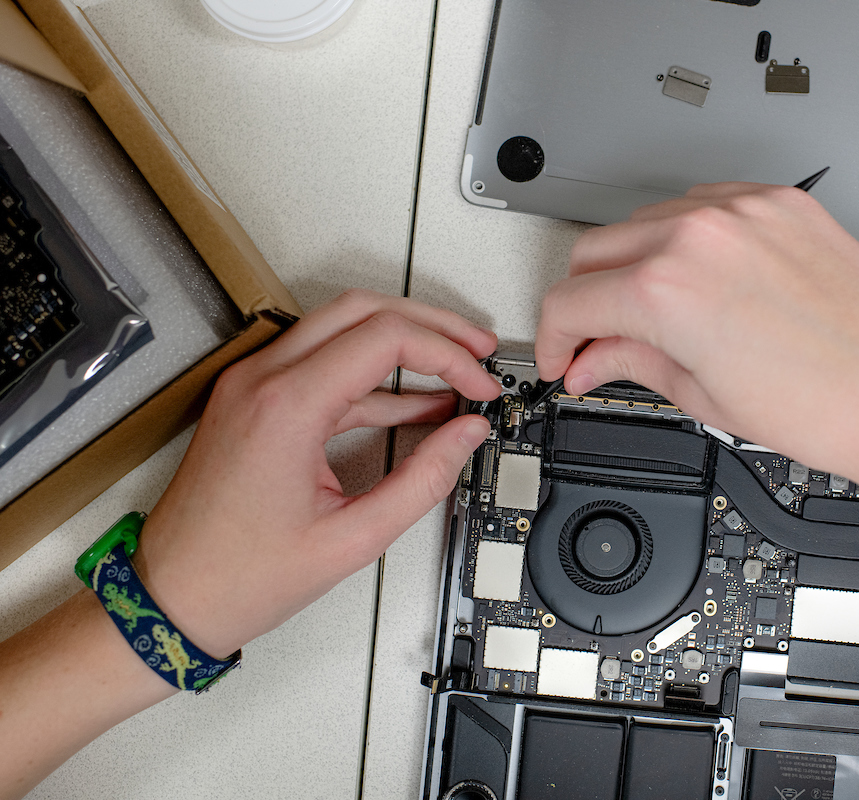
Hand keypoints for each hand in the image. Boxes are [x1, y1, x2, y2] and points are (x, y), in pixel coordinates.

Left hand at [133, 290, 500, 658]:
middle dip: (432, 325)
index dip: (447, 354)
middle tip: (478, 351)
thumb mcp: (353, 537)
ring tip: (456, 370)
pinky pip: (322, 364)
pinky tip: (414, 402)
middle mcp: (262, 380)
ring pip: (341, 327)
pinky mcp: (252, 400)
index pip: (385, 338)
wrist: (171, 598)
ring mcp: (252, 385)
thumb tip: (466, 436)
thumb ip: (423, 480)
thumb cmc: (239, 576)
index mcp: (286, 407)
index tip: (479, 384)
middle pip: (363, 311)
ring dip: (403, 341)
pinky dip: (372, 374)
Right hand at [535, 182, 858, 491]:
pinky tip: (702, 278)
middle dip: (585, 302)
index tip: (564, 358)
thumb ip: (631, 364)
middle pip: (593, 251)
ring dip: (632, 265)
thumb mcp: (703, 395)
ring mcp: (744, 212)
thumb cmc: (825, 407)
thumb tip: (592, 361)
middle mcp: (699, 237)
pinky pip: (704, 205)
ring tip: (657, 314)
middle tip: (600, 342)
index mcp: (667, 290)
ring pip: (645, 221)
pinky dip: (686, 237)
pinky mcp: (781, 203)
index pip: (569, 301)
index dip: (554, 340)